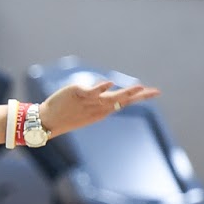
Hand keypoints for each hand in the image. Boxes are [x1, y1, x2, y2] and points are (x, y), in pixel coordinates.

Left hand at [38, 79, 159, 137]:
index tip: (156, 92)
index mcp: (103, 110)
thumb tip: (110, 90)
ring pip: (111, 97)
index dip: (141, 97)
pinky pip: (92, 91)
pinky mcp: (79, 94)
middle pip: (122, 100)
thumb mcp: (86, 107)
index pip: (125, 102)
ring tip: (139, 87)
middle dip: (139, 96)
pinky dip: (101, 88)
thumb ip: (99, 99)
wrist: (47, 121)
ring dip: (125, 93)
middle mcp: (99, 106)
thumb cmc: (66, 114)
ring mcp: (90, 101)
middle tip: (155, 92)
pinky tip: (110, 83)